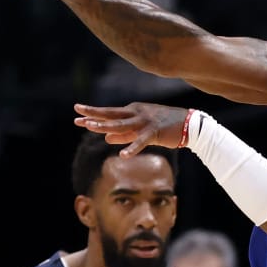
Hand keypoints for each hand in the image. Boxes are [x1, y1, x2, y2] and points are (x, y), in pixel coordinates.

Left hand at [74, 102, 194, 156]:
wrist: (189, 124)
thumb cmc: (165, 126)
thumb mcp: (140, 129)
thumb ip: (123, 134)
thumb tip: (106, 139)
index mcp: (133, 111)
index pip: (109, 112)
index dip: (93, 113)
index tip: (77, 111)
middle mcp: (137, 113)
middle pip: (111, 115)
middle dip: (93, 116)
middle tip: (77, 116)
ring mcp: (145, 122)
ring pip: (122, 125)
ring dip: (106, 127)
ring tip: (91, 128)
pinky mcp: (155, 132)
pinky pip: (141, 142)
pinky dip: (132, 148)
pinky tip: (123, 156)